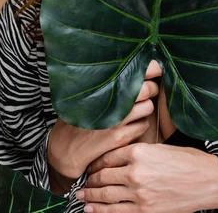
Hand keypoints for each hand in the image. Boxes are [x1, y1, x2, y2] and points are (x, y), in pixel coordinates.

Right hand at [47, 61, 161, 191]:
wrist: (62, 151)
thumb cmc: (75, 120)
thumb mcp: (84, 97)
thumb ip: (104, 84)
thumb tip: (126, 67)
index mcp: (103, 86)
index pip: (135, 70)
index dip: (150, 68)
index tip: (155, 69)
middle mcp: (110, 101)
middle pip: (147, 88)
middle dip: (152, 88)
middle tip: (150, 89)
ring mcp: (116, 120)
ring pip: (148, 107)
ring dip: (146, 107)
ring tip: (138, 109)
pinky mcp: (119, 137)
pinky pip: (143, 125)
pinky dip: (141, 124)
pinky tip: (131, 126)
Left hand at [77, 143, 217, 212]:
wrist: (207, 181)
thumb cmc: (188, 161)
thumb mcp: (161, 148)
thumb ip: (139, 153)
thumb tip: (120, 160)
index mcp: (139, 151)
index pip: (108, 157)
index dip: (96, 163)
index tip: (90, 166)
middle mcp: (135, 171)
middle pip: (103, 176)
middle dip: (90, 181)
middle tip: (82, 183)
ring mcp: (139, 193)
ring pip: (106, 195)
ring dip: (90, 197)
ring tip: (81, 197)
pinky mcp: (145, 210)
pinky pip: (116, 212)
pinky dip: (101, 211)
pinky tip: (92, 210)